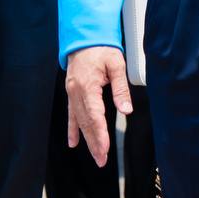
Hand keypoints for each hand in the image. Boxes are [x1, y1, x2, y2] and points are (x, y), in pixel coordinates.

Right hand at [65, 46, 131, 167]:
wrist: (84, 38)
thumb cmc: (102, 49)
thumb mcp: (117, 64)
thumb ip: (121, 88)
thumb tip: (127, 109)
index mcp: (87, 86)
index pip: (94, 115)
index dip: (100, 133)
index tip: (105, 148)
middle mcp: (76, 92)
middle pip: (86, 123)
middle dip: (94, 142)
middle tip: (101, 160)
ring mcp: (72, 94)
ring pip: (79, 121)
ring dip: (87, 139)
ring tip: (95, 155)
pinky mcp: (72, 93)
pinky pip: (72, 114)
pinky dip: (73, 129)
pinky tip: (73, 142)